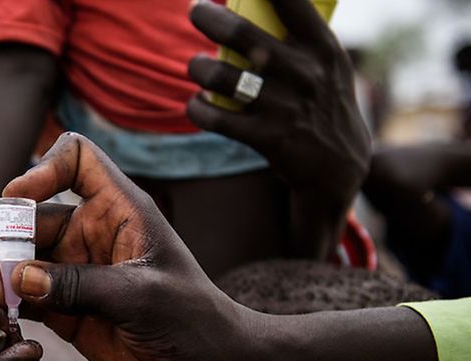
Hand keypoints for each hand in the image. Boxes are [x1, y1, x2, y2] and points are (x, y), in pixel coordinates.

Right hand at [0, 132, 255, 360]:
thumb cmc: (193, 324)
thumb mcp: (142, 298)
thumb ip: (81, 285)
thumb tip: (19, 277)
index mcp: (118, 210)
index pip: (75, 158)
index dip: (42, 169)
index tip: (19, 199)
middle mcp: (90, 232)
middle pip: (26, 214)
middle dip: (0, 240)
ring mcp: (73, 270)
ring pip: (14, 255)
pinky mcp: (63, 308)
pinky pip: (20, 295)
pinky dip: (2, 304)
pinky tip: (2, 323)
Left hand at [186, 0, 370, 257]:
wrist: (339, 169)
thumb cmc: (323, 105)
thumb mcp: (328, 67)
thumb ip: (301, 39)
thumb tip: (256, 5)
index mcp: (325, 49)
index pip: (294, 3)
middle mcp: (306, 74)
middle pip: (245, 36)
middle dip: (211, 18)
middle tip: (195, 10)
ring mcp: (286, 108)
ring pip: (223, 78)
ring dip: (199, 69)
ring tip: (196, 67)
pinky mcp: (268, 139)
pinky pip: (217, 119)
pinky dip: (198, 109)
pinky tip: (195, 104)